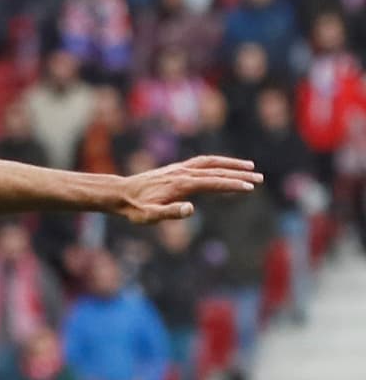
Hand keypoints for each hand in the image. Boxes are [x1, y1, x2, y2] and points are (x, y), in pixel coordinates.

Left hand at [117, 156, 259, 224]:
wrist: (120, 193)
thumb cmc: (135, 209)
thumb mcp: (149, 217)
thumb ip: (170, 213)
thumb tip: (191, 209)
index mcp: (181, 185)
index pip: (213, 183)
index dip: (232, 185)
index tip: (250, 187)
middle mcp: (182, 173)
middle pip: (216, 170)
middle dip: (239, 174)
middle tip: (260, 178)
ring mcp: (180, 169)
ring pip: (211, 163)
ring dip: (231, 164)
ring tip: (250, 167)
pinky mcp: (176, 169)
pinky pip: (201, 163)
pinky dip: (216, 163)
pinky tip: (223, 166)